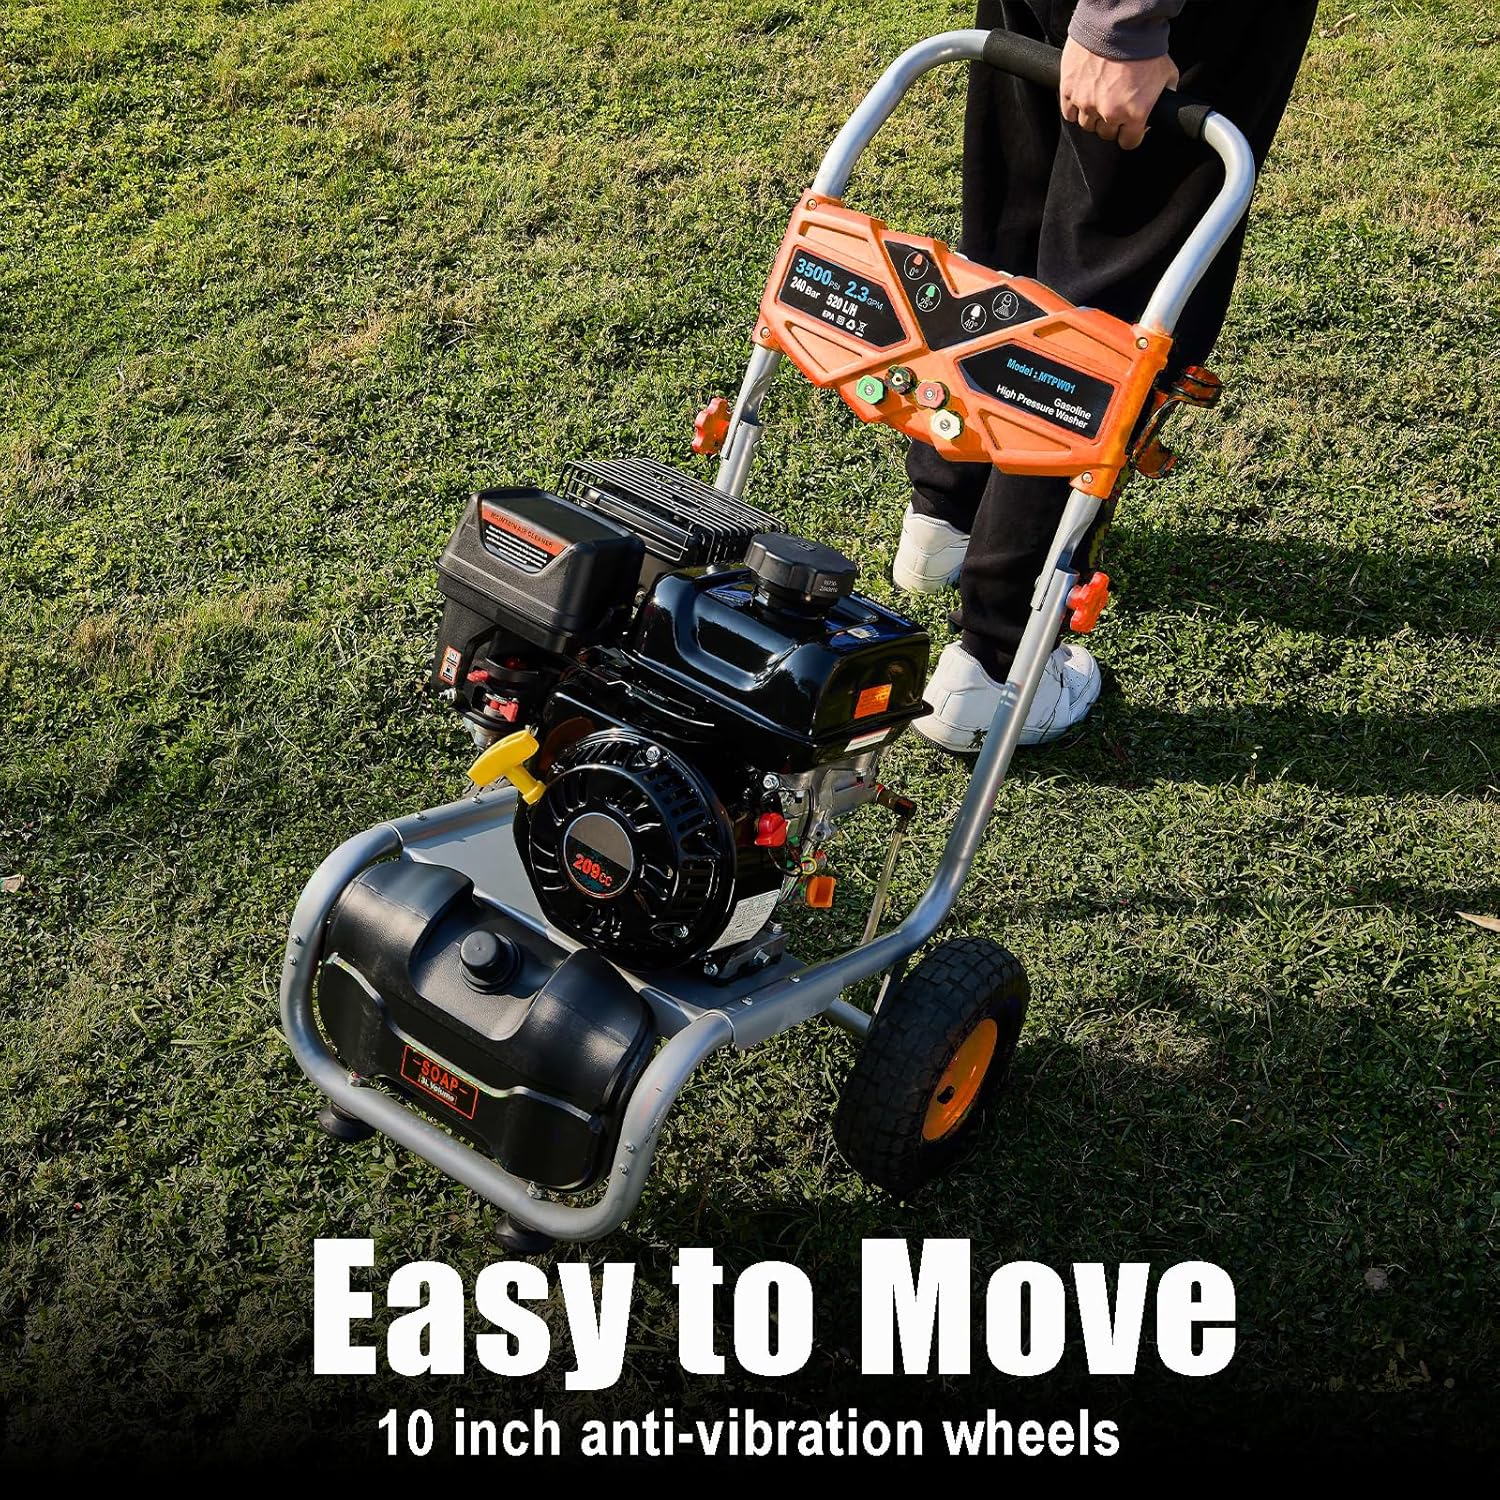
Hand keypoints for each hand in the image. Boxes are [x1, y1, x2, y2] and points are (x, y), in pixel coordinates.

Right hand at [1059, 36, 1178, 149]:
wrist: (1120, 23)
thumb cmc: (1144, 46)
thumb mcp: (1167, 74)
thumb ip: (1163, 96)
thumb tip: (1160, 108)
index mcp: (1134, 114)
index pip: (1129, 142)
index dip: (1131, 135)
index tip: (1130, 127)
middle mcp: (1109, 113)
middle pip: (1106, 133)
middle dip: (1112, 123)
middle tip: (1115, 105)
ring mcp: (1087, 103)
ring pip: (1087, 124)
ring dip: (1093, 115)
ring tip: (1099, 97)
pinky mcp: (1070, 90)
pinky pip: (1068, 112)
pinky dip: (1075, 107)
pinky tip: (1083, 96)